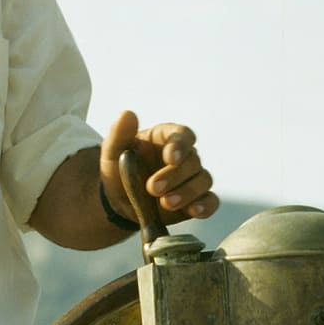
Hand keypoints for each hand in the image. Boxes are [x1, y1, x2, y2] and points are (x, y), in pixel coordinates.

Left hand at [100, 109, 218, 226]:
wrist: (120, 200)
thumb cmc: (118, 168)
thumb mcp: (113, 151)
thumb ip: (119, 133)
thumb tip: (126, 114)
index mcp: (167, 138)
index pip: (182, 135)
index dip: (179, 146)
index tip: (170, 158)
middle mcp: (184, 156)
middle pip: (192, 161)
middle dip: (174, 176)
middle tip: (153, 188)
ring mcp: (192, 178)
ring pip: (203, 181)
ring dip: (187, 192)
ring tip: (166, 203)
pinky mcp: (196, 200)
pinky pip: (210, 201)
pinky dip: (205, 206)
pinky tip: (194, 211)